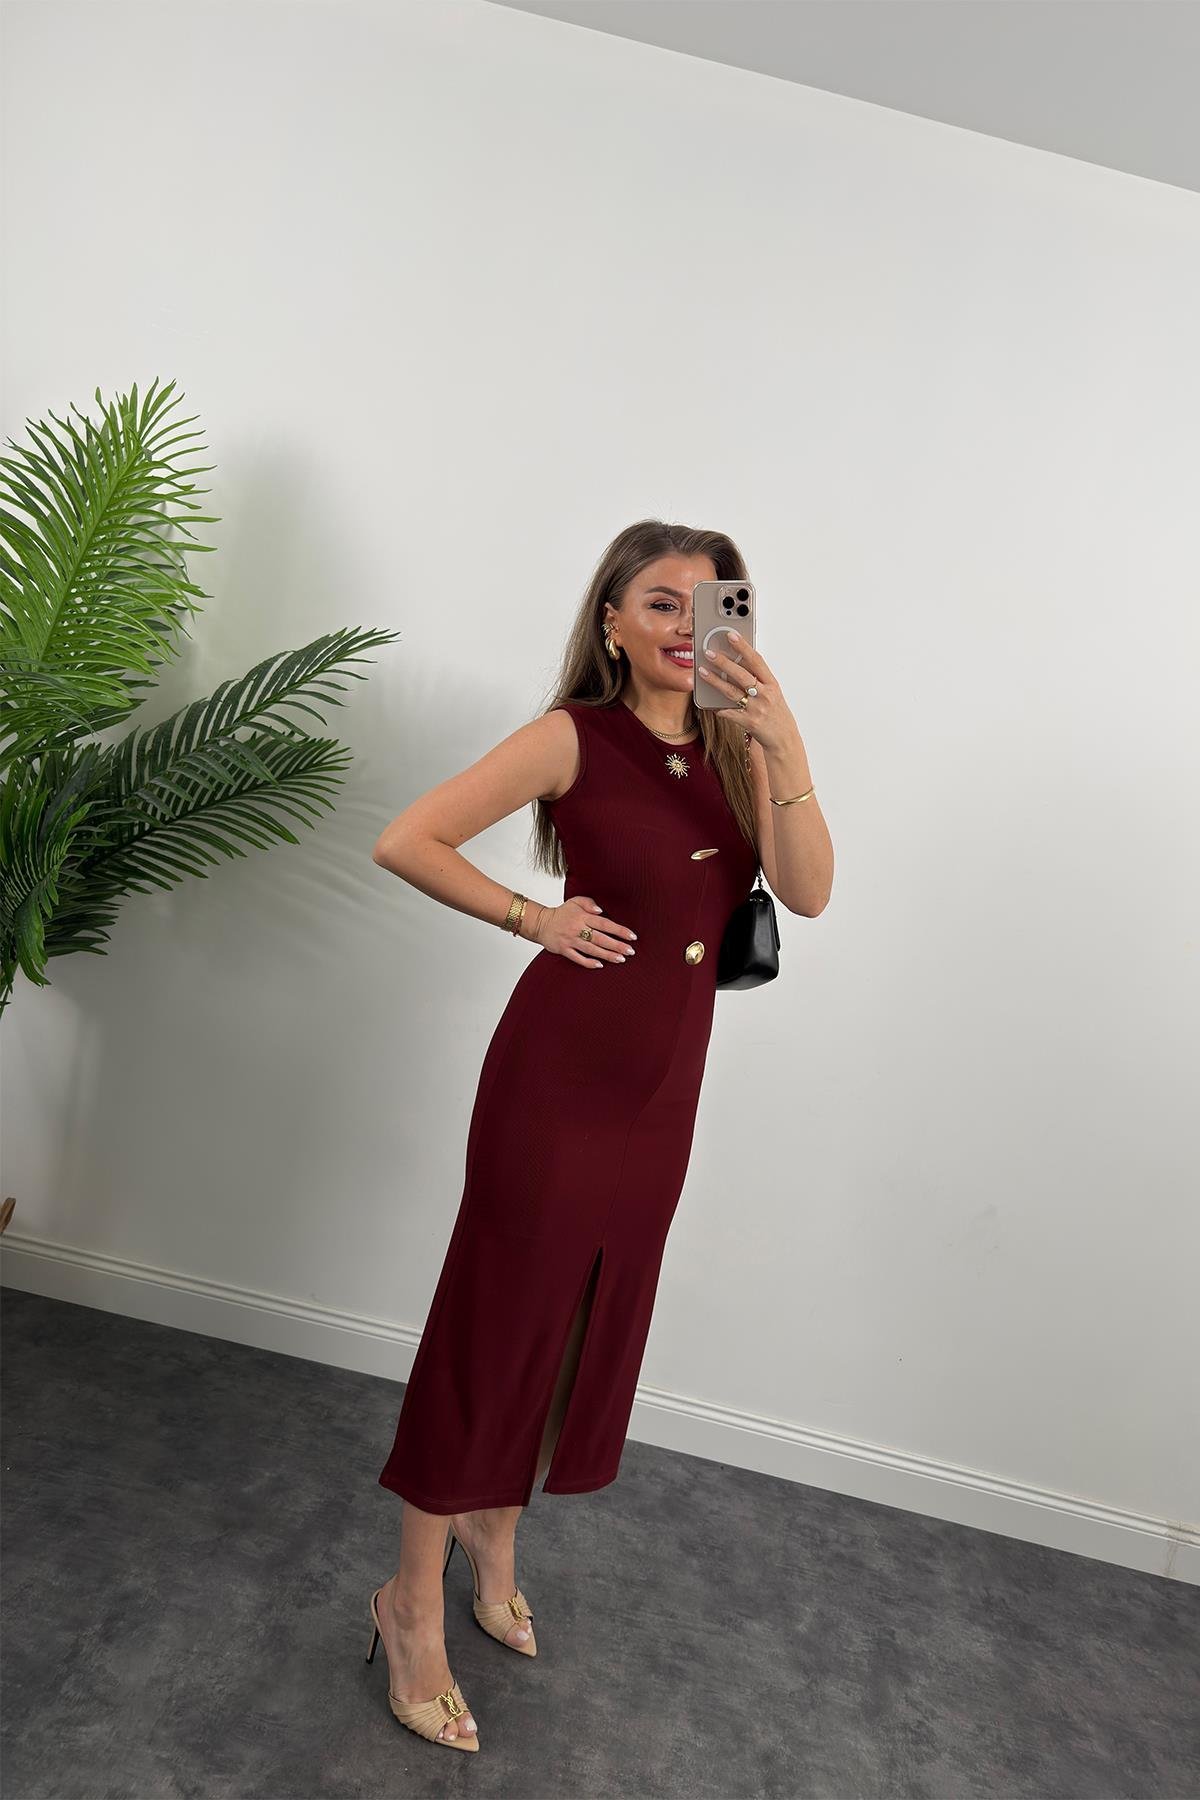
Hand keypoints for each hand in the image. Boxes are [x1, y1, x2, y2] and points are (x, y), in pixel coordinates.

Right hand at [538, 897, 637, 969]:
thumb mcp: (575, 901)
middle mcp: (577, 929)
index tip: (632, 936)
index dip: (619, 930)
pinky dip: (588, 962)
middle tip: (630, 951)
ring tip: (621, 959)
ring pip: (591, 949)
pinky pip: (577, 958)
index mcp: (582, 917)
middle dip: (617, 945)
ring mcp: (570, 941)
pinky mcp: (564, 950)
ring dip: (607, 955)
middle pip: (600, 938)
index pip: (604, 924)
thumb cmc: (562, 913)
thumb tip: (601, 910)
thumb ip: (589, 903)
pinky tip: (600, 965)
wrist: (541, 923)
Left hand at [696, 633, 798, 754]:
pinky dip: (717, 707)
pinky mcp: (749, 722)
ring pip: (732, 692)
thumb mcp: (772, 693)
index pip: (757, 661)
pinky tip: (706, 702)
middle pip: (741, 675)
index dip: (743, 647)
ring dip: (714, 680)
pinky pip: (729, 713)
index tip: (731, 635)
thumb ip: (758, 679)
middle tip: (708, 652)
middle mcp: (765, 695)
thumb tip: (738, 662)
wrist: (784, 738)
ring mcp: (757, 709)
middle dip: (724, 662)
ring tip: (702, 670)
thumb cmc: (776, 713)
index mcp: (772, 684)